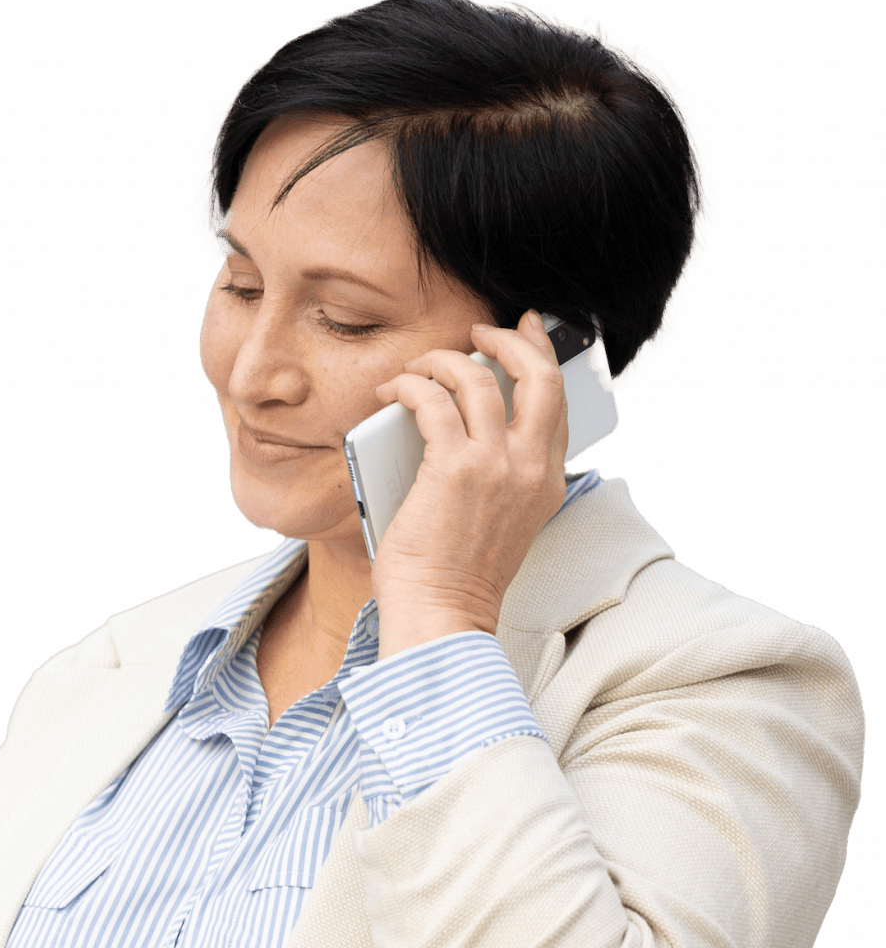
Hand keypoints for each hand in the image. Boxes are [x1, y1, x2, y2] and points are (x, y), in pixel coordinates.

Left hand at [370, 309, 569, 657]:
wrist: (442, 616)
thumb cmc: (455, 581)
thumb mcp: (498, 524)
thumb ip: (496, 479)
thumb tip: (455, 434)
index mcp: (545, 483)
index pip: (555, 405)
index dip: (543, 360)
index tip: (527, 333)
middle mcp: (528, 468)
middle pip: (538, 376)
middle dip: (511, 340)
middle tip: (481, 331)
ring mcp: (494, 465)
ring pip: (478, 379)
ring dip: (443, 360)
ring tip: (418, 366)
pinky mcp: (452, 468)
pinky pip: (431, 401)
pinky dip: (409, 385)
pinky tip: (391, 390)